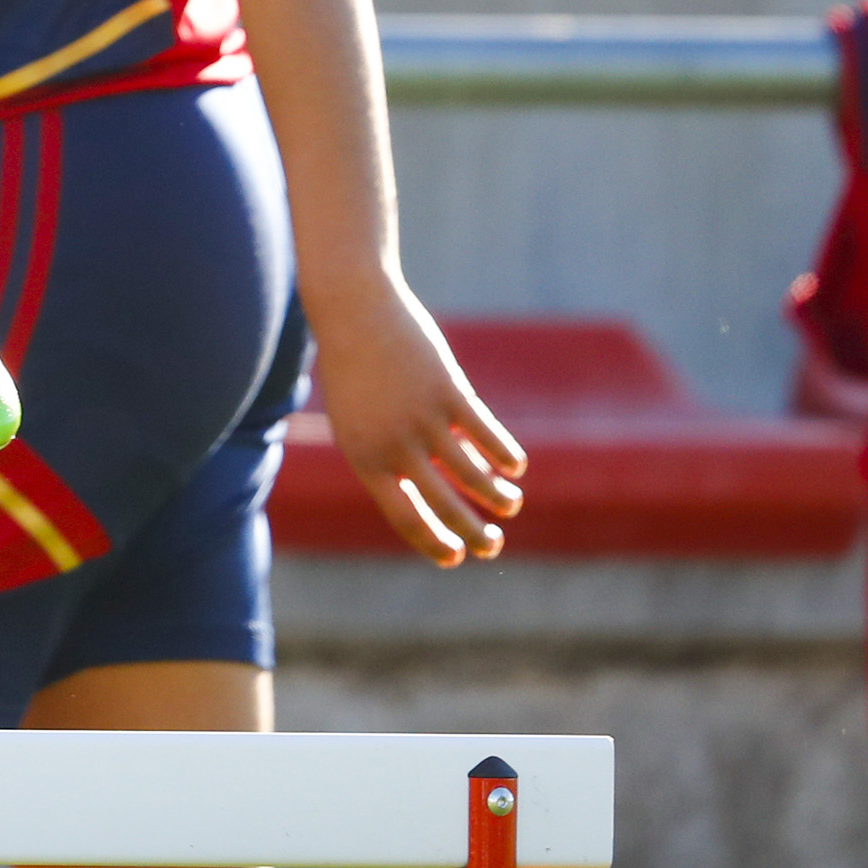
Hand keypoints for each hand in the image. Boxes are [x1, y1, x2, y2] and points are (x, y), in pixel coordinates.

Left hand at [307, 280, 527, 566]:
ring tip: (510, 504)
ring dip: (497, 497)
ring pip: (473, 475)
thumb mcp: (360, 421)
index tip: (455, 557)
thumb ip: (389, 458)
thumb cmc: (354, 370)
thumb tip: (433, 492)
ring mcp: (423, 419)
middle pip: (443, 505)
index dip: (433, 542)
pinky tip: (515, 467)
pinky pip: (486, 435)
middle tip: (493, 546)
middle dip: (473, 533)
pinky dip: (504, 455)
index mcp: (365, 458)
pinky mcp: (449, 392)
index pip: (404, 517)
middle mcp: (394, 445)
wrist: (353, 311)